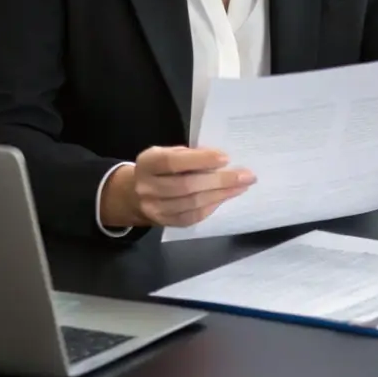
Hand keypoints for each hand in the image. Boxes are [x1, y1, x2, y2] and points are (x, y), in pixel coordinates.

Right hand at [103, 146, 255, 228]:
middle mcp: (147, 188)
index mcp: (147, 163)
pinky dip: (212, 206)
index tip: (225, 158)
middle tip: (246, 175)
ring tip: (242, 186)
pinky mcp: (164, 223)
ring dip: (221, 194)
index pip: (173, 162)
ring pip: (192, 204)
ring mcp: (154, 209)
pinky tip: (226, 196)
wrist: (131, 195)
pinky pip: (192, 216)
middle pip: (186, 186)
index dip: (200, 160)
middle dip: (219, 181)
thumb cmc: (158, 168)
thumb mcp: (165, 153)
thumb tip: (220, 160)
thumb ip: (187, 155)